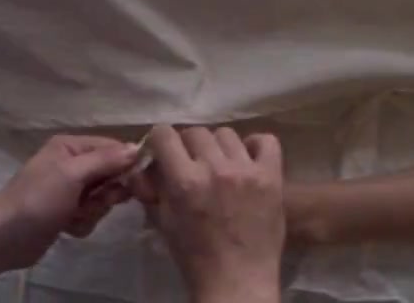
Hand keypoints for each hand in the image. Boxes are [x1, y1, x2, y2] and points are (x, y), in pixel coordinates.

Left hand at [0, 135, 141, 268]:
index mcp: (71, 146)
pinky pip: (91, 215)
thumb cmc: (38, 200)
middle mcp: (71, 164)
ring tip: (74, 216)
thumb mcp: (72, 174)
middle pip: (111, 175)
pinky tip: (67, 228)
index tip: (135, 185)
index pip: (113, 148)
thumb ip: (105, 160)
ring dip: (93, 211)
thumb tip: (137, 148)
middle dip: (106, 193)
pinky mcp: (66, 213)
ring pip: (103, 198)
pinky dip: (83, 223)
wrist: (4, 238)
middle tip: (93, 202)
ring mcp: (69, 190)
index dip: (127, 165)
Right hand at [132, 126, 286, 300]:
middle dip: (188, 146)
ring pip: (227, 134)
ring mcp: (246, 171)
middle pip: (196, 132)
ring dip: (218, 148)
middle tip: (192, 165)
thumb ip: (149, 190)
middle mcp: (215, 169)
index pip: (165, 135)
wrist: (238, 280)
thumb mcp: (163, 223)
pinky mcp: (272, 177)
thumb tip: (141, 166)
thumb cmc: (195, 256)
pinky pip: (265, 141)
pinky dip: (255, 146)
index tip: (164, 153)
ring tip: (220, 167)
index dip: (160, 141)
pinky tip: (248, 162)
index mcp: (184, 182)